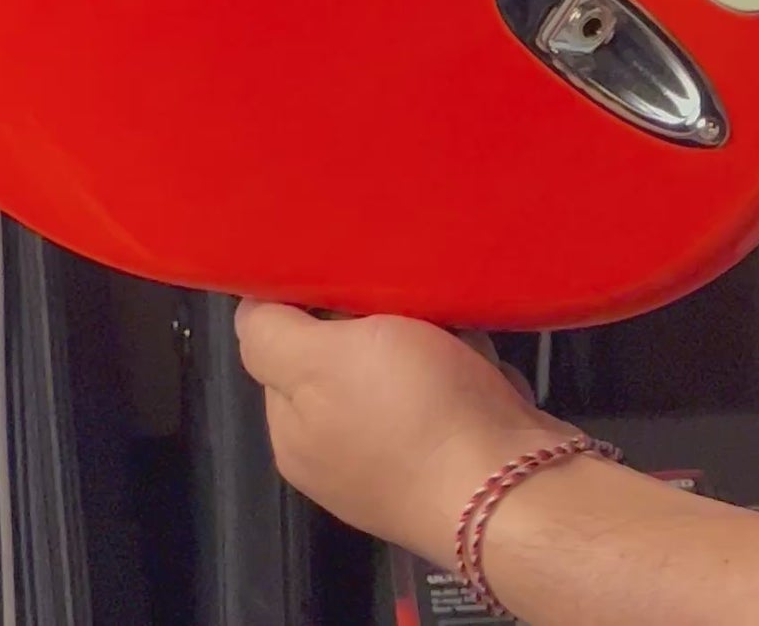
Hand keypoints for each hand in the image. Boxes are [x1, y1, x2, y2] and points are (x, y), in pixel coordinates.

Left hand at [234, 302, 556, 561]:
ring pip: (405, 367)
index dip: (306, 301)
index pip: (279, 342)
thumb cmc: (410, 413)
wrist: (508, 489)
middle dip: (375, 319)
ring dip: (430, 339)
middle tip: (404, 301)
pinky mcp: (455, 459)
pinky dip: (468, 370)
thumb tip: (251, 311)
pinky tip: (481, 368)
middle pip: (345, 352)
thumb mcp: (321, 360)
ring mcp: (398, 461)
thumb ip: (272, 338)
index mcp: (294, 431)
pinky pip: (452, 391)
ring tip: (452, 330)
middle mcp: (337, 452)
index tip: (342, 268)